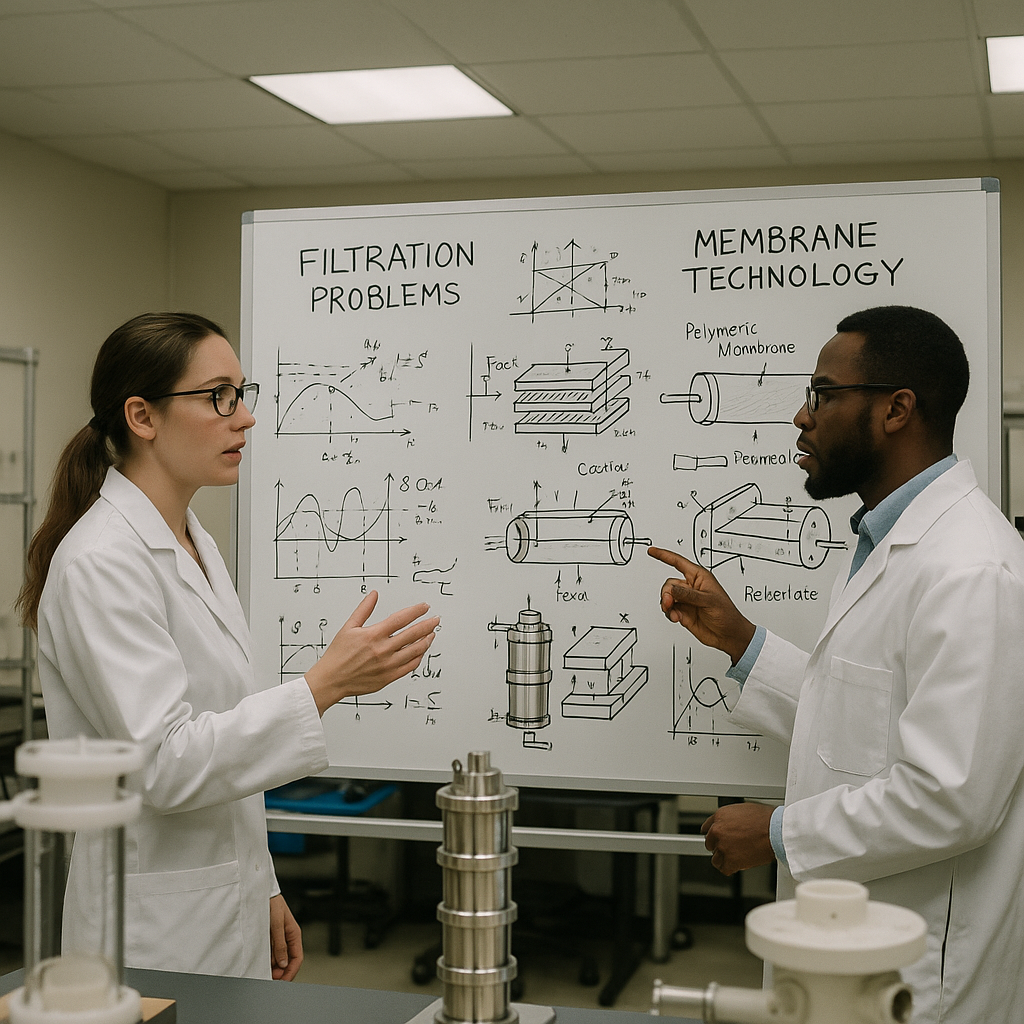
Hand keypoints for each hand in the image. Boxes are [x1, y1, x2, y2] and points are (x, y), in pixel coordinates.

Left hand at [269, 893, 301, 980]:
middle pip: (288, 961)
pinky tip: (261, 963)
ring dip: (273, 967)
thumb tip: (283, 964)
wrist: (262, 894)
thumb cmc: (272, 904)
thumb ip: (280, 944)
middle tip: (270, 979)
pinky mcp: (270, 937)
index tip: (282, 981)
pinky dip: (268, 960)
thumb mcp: (277, 924)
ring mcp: (279, 938)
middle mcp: (287, 938)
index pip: (297, 958)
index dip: (291, 972)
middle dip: (281, 972)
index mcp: (294, 934)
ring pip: (279, 958)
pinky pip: (271, 953)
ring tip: (264, 972)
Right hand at [305, 592, 439, 715]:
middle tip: (436, 619)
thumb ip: (364, 609)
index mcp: (373, 635)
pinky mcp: (389, 677)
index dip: (416, 611)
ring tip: (432, 634)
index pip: (401, 619)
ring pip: (415, 651)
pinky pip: (410, 666)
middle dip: (428, 625)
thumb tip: (374, 594)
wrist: (331, 680)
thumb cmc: (338, 654)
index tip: (424, 607)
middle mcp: (383, 650)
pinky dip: (418, 657)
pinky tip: (421, 651)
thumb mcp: (348, 627)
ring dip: (426, 641)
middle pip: (413, 634)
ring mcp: (387, 665)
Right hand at [647, 547, 754, 663]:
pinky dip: (670, 614)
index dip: (664, 555)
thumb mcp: (708, 601)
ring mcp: (687, 601)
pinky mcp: (683, 613)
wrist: (728, 635)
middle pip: (669, 584)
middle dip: (667, 593)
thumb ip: (688, 594)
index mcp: (699, 577)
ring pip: (667, 597)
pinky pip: (669, 610)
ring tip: (673, 612)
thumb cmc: (726, 614)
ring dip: (667, 605)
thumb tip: (671, 589)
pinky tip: (677, 618)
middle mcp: (691, 587)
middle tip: (669, 602)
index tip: (652, 551)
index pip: (678, 562)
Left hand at [700, 803, 776, 875]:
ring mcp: (724, 846)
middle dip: (719, 846)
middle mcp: (718, 831)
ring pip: (715, 858)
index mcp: (720, 816)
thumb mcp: (743, 810)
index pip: (707, 827)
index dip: (714, 834)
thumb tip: (730, 823)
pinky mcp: (731, 861)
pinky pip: (724, 869)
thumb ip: (731, 818)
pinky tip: (736, 865)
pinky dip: (730, 868)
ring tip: (734, 857)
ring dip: (723, 859)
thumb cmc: (766, 819)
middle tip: (730, 847)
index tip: (716, 838)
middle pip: (710, 843)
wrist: (776, 831)